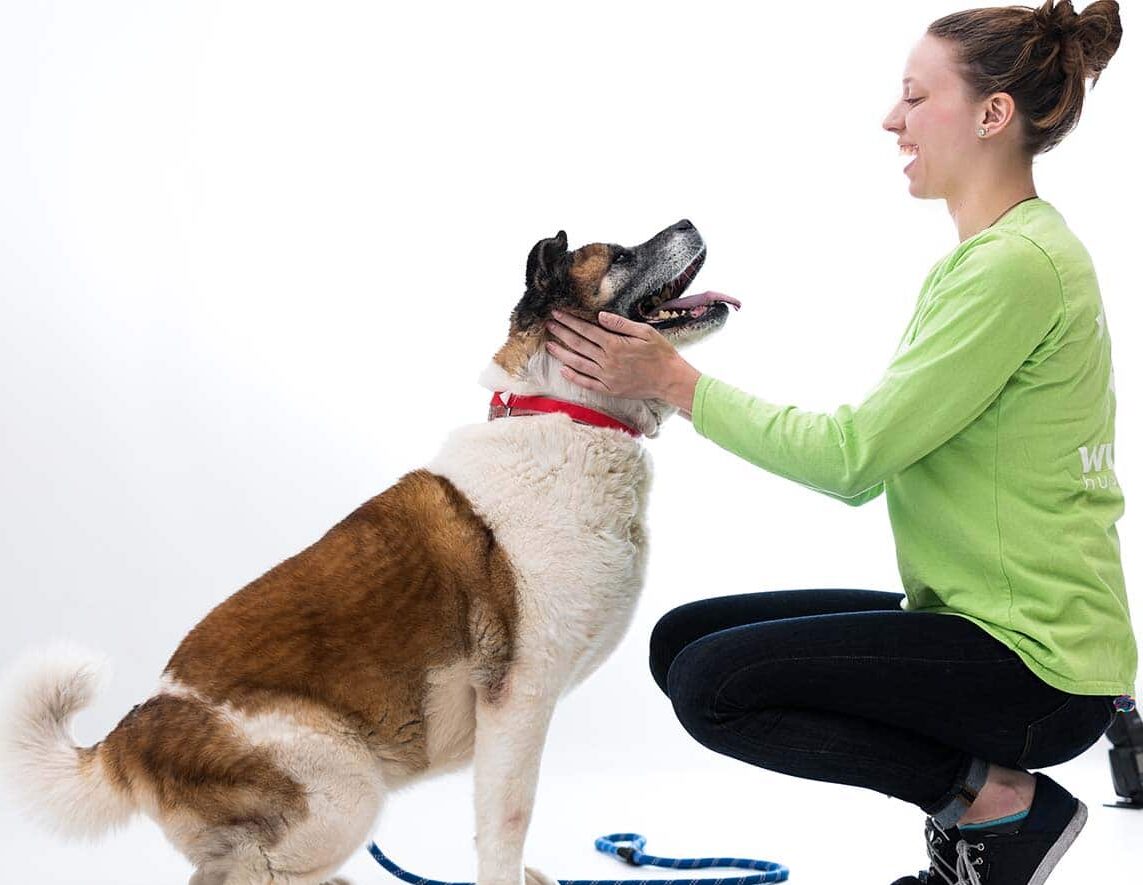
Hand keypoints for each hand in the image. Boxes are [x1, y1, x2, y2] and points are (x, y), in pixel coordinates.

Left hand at [544, 310, 700, 413]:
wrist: (670, 380)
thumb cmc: (660, 353)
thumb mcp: (644, 332)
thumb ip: (620, 324)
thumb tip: (600, 315)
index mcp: (615, 345)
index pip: (586, 330)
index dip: (570, 321)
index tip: (557, 313)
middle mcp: (607, 361)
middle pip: (578, 345)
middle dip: (562, 333)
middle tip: (548, 325)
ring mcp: (607, 377)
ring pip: (578, 364)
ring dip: (562, 354)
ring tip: (549, 345)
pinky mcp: (610, 389)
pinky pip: (587, 383)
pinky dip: (574, 377)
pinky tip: (563, 370)